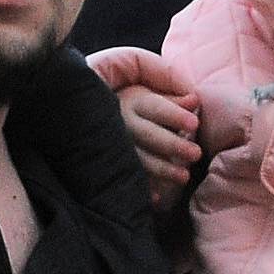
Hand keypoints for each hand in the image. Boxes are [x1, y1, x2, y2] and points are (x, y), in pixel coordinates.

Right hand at [88, 46, 200, 211]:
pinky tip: (157, 199)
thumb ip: (165, 84)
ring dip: (162, 169)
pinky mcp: (111, 162)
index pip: (153, 107)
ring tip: (184, 177)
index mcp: (130, 100)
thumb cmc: (122, 88)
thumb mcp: (138, 74)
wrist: (78, 106)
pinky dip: (143, 188)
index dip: (174, 115)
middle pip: (148, 135)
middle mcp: (120, 122)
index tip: (194, 124)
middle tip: (195, 153)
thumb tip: (193, 99)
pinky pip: (127, 177)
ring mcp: (115, 144)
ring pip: (139, 159)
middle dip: (172, 145)